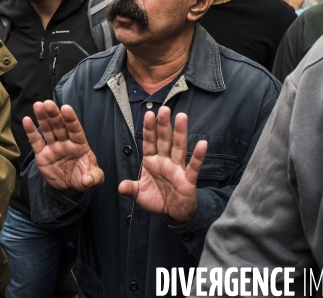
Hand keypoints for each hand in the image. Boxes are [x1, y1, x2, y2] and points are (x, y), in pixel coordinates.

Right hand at [23, 100, 103, 193]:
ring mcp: (53, 147)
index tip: (66, 108)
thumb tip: (88, 180)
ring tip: (38, 105)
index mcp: (80, 145)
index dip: (71, 119)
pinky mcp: (42, 154)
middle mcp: (66, 143)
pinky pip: (36, 141)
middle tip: (48, 103)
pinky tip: (27, 120)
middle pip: (60, 126)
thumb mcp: (94, 180)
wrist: (69, 187)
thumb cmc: (84, 178)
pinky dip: (31, 131)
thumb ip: (94, 178)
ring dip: (43, 118)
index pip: (75, 130)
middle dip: (54, 115)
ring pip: (48, 130)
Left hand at [118, 106, 206, 223]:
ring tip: (182, 117)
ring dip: (180, 133)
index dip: (149, 129)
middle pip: (164, 140)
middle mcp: (165, 162)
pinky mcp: (188, 180)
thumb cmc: (158, 199)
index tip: (148, 114)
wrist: (174, 214)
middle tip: (164, 108)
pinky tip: (202, 144)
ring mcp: (177, 169)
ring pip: (178, 148)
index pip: (150, 142)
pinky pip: (193, 167)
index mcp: (152, 162)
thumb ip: (131, 189)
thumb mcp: (139, 195)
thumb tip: (120, 187)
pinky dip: (198, 156)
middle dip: (163, 125)